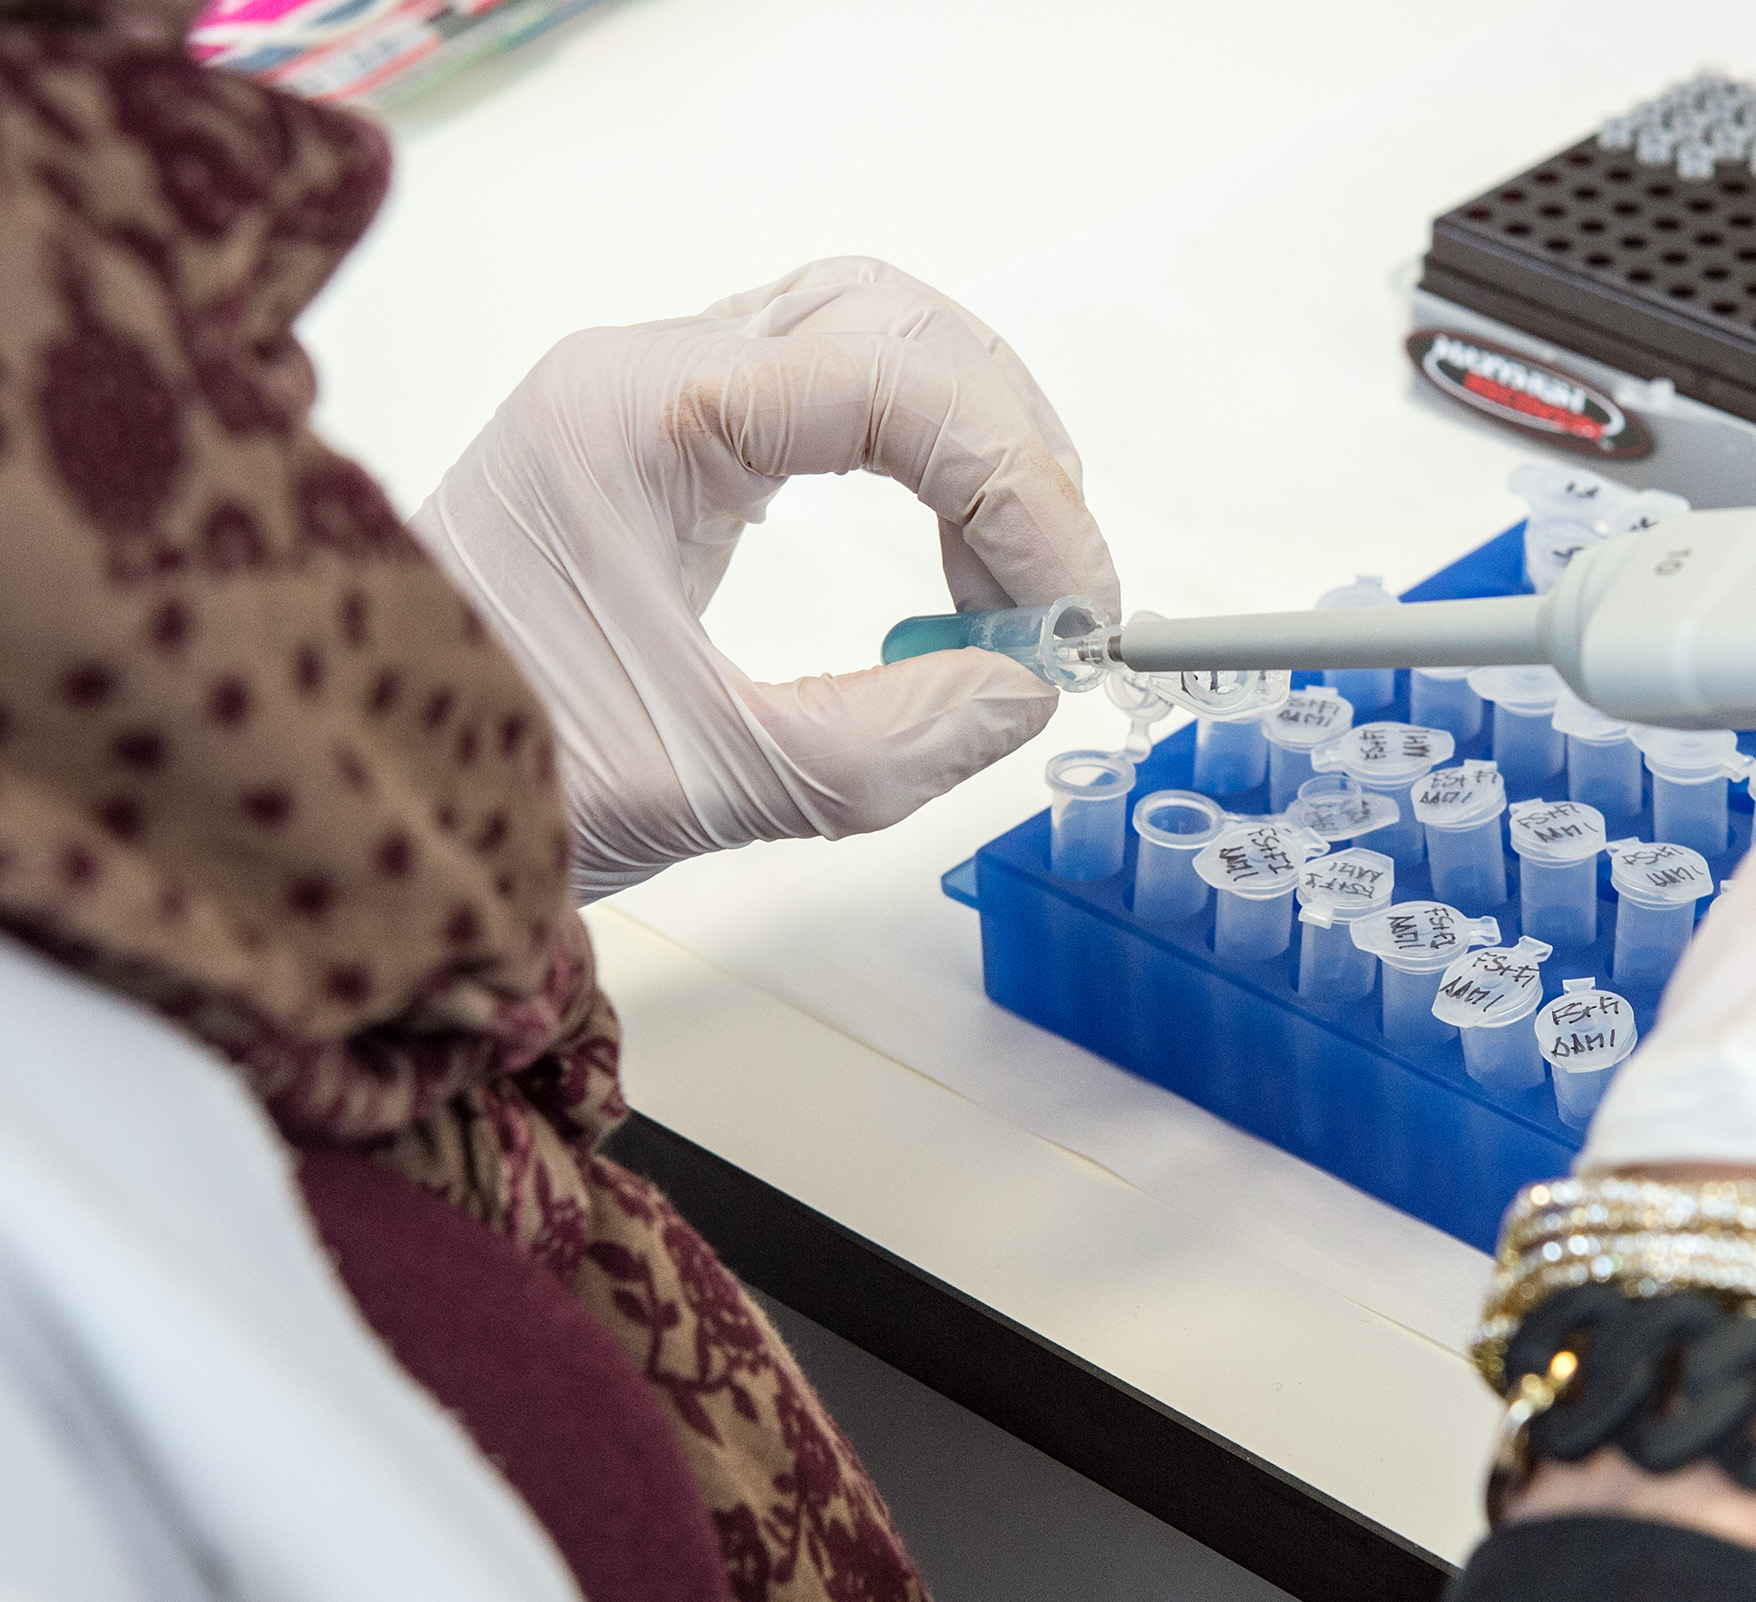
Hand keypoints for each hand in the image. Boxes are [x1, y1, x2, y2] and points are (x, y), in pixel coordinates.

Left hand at [410, 257, 1121, 900]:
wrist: (340, 781)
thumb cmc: (478, 770)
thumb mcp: (706, 781)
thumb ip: (889, 742)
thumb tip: (1024, 690)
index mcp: (636, 418)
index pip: (890, 384)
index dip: (1017, 488)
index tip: (1073, 610)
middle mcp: (643, 372)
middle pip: (892, 323)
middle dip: (1009, 450)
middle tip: (1058, 593)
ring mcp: (649, 395)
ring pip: (867, 336)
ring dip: (971, 440)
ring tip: (1012, 575)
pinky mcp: (662, 443)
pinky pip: (828, 395)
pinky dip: (917, 460)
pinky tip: (942, 561)